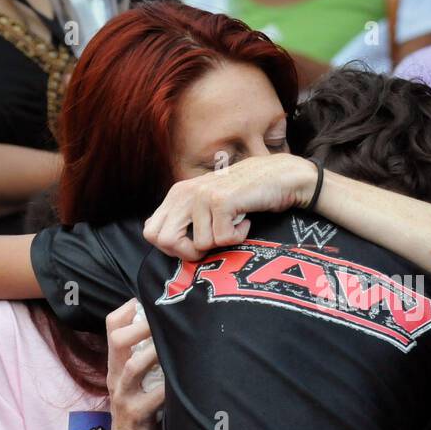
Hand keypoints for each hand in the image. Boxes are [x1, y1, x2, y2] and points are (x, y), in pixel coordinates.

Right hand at [97, 300, 164, 429]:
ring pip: (132, 366)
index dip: (131, 307)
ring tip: (175, 342)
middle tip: (169, 315)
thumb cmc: (142, 420)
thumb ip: (150, 362)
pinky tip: (186, 380)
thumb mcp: (139, 385)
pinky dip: (169, 388)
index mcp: (118, 366)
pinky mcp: (137, 417)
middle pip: (117, 337)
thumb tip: (176, 334)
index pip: (113, 325)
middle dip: (142, 322)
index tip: (156, 300)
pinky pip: (152, 398)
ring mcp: (125, 397)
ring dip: (155, 352)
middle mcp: (117, 377)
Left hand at [143, 154, 316, 259]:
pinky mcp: (222, 201)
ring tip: (234, 224)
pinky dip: (238, 237)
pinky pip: (221, 240)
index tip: (193, 244)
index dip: (170, 248)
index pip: (151, 232)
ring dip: (221, 243)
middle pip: (164, 241)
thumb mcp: (206, 207)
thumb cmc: (243, 198)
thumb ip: (183, 221)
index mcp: (176, 194)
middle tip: (212, 242)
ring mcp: (202, 195)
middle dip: (188, 253)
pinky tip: (245, 220)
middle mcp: (185, 192)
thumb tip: (164, 245)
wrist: (279, 177)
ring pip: (198, 245)